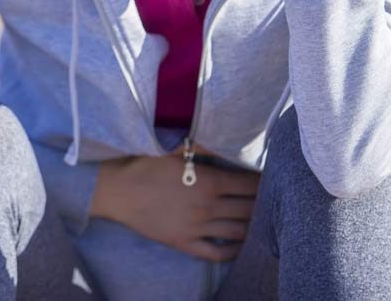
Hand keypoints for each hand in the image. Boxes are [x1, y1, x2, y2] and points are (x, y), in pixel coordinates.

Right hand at [91, 149, 260, 262]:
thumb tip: (224, 137)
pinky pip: (216, 253)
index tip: (271, 178)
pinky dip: (233, 250)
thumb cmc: (147, 165)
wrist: (119, 191)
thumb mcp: (176, 150)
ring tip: (261, 219)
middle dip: (263, 203)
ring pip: (238, 231)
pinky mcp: (185, 243)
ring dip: (253, 225)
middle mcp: (207, 206)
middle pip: (248, 208)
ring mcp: (197, 227)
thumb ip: (203, 146)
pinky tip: (240, 243)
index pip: (249, 184)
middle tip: (272, 198)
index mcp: (208, 181)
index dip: (263, 182)